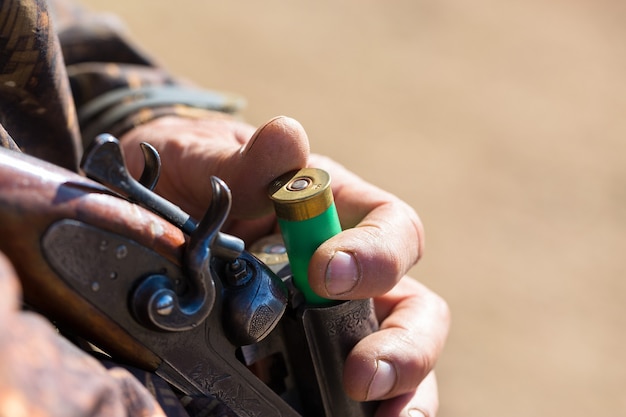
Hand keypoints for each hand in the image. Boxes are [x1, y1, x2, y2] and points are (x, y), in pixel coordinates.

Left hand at [120, 113, 449, 415]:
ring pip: (398, 358)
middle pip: (415, 307)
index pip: (392, 228)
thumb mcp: (206, 159)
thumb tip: (288, 137)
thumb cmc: (191, 173)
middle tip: (362, 375)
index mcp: (339, 212)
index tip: (324, 275)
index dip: (376, 254)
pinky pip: (343, 391)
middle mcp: (351, 270)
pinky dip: (357, 412)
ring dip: (402, 393)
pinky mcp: (303, 358)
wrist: (153, 207)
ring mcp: (333, 319)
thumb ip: (246, 160)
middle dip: (405, 345)